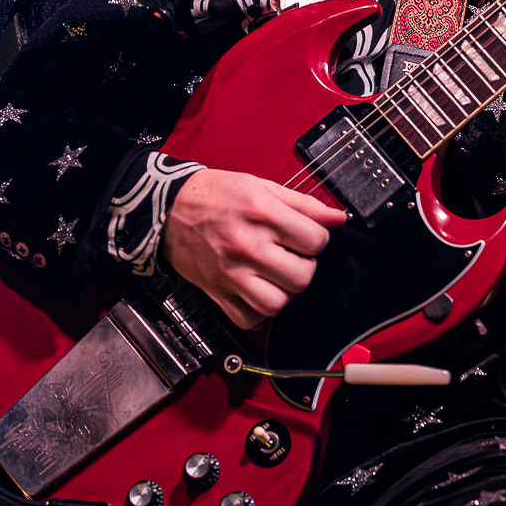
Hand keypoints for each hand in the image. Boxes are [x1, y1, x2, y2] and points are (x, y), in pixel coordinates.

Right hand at [161, 167, 346, 331]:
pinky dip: (256, 311)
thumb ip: (304, 204)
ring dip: (283, 292)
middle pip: (302, 277)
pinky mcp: (217, 292)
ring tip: (274, 276)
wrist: (167, 208)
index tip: (303, 238)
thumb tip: (338, 218)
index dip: (315, 240)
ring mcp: (231, 273)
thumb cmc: (214, 195)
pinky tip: (256, 291)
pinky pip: (249, 319)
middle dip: (303, 267)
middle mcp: (247, 245)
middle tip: (290, 257)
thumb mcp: (261, 187)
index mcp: (262, 213)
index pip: (316, 241)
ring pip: (278, 304)